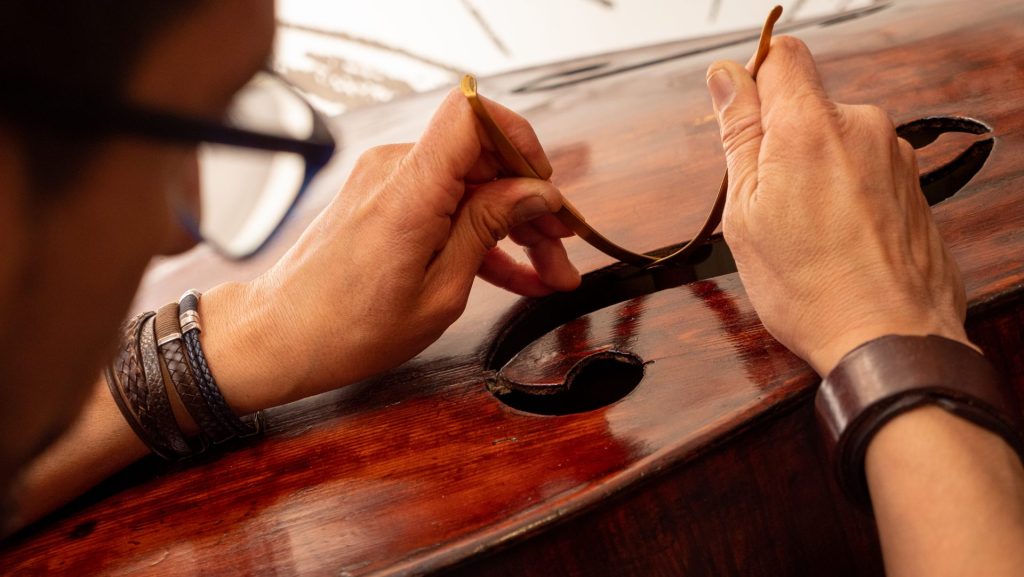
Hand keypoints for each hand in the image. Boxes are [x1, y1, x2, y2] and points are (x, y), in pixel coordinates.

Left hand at [202, 88, 580, 408]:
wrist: (281, 336)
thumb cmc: (348, 327)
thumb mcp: (439, 291)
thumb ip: (489, 229)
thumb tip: (534, 193)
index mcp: (410, 190)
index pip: (472, 115)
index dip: (519, 140)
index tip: (545, 184)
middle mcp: (396, 171)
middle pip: (483, 158)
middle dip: (531, 201)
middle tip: (562, 249)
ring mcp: (388, 183)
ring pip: (472, 185)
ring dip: (514, 225)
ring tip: (549, 272)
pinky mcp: (385, 201)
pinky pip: (447, 204)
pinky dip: (481, 235)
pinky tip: (517, 274)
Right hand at [705, 36, 969, 375]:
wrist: (888, 338)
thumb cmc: (812, 288)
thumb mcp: (745, 210)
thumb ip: (737, 133)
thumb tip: (725, 78)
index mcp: (810, 126)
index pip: (779, 55)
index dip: (751, 82)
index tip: (740, 122)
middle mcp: (862, 127)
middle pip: (805, 102)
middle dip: (777, 139)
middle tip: (765, 199)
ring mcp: (893, 155)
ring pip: (833, 139)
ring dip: (811, 170)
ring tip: (803, 229)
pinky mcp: (911, 183)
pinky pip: (862, 168)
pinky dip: (842, 192)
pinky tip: (833, 238)